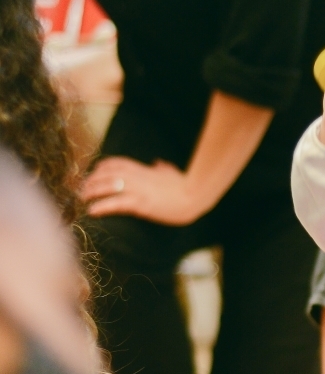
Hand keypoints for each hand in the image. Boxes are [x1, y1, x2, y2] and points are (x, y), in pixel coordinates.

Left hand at [82, 156, 200, 223]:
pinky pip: (116, 203)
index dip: (100, 168)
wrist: (194, 195)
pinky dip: (102, 206)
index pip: (114, 163)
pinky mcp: (141, 204)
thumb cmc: (185, 185)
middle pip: (105, 174)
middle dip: (90, 180)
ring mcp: (138, 189)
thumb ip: (162, 168)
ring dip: (91, 191)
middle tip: (81, 189)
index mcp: (141, 169)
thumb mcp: (171, 173)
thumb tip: (158, 164)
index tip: (92, 174)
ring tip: (82, 199)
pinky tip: (92, 211)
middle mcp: (136, 176)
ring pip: (107, 187)